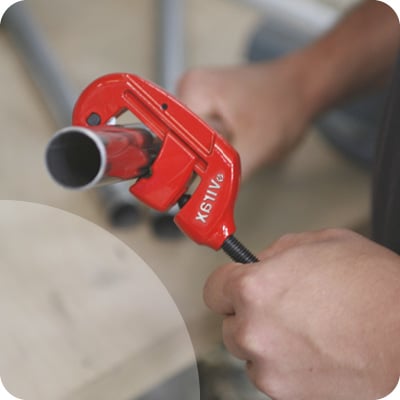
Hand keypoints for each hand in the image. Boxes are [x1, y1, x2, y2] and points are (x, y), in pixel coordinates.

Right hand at [177, 58, 312, 179]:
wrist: (302, 89)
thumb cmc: (285, 104)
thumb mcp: (257, 146)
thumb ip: (228, 176)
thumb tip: (207, 201)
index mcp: (195, 90)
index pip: (170, 137)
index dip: (180, 166)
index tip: (187, 189)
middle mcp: (189, 90)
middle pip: (175, 142)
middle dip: (195, 163)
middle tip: (218, 169)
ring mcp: (197, 98)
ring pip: (187, 144)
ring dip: (204, 158)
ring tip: (233, 150)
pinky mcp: (206, 107)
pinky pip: (197, 138)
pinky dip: (209, 151)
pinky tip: (228, 148)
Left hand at [204, 229, 399, 399]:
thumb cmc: (373, 287)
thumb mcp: (320, 243)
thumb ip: (276, 252)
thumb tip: (258, 263)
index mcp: (253, 288)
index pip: (213, 289)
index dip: (227, 286)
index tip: (236, 288)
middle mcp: (253, 330)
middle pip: (230, 324)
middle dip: (249, 314)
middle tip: (282, 308)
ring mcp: (268, 367)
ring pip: (249, 351)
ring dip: (266, 342)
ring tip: (304, 330)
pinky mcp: (288, 394)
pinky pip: (271, 375)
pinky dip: (284, 365)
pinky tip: (315, 351)